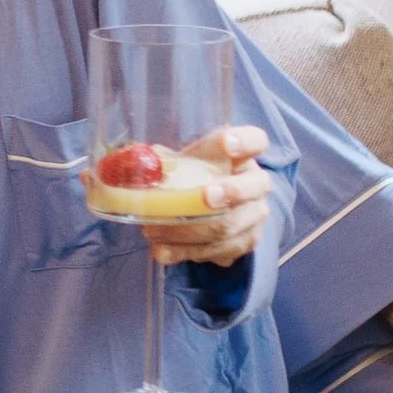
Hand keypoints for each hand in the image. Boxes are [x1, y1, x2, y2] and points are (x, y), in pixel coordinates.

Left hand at [141, 125, 272, 267]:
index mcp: (241, 156)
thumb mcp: (186, 164)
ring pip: (229, 226)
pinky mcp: (244, 243)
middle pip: (253, 187)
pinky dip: (185, 252)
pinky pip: (218, 251)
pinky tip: (162, 251)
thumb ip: (166, 161)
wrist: (219, 209)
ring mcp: (254, 216)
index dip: (245, 141)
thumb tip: (136, 161)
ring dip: (189, 231)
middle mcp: (256, 185)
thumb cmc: (198, 178)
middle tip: (205, 197)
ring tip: (153, 231)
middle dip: (230, 192)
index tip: (227, 143)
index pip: (256, 140)